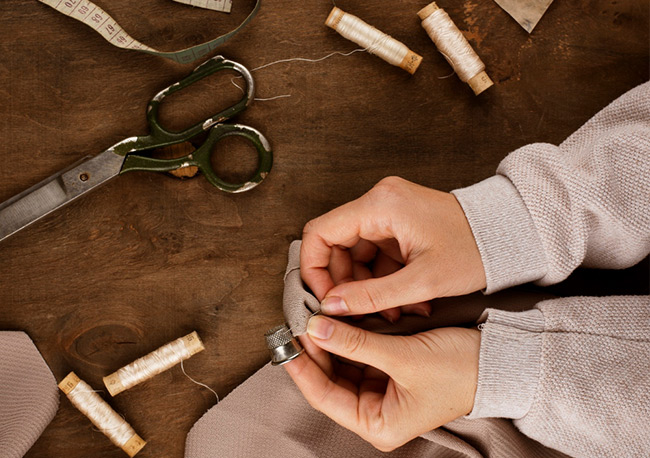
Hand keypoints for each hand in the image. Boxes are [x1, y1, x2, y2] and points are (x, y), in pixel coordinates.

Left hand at [284, 315, 479, 450]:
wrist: (498, 362)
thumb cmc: (460, 371)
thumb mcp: (403, 356)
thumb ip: (356, 343)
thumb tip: (316, 329)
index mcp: (378, 424)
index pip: (325, 397)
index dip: (304, 368)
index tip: (288, 342)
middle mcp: (376, 412)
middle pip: (330, 381)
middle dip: (315, 352)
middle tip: (299, 322)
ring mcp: (381, 392)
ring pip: (341, 366)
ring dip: (329, 343)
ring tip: (313, 317)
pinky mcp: (388, 372)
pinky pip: (357, 355)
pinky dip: (347, 339)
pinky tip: (336, 320)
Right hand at [301, 176, 485, 320]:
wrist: (508, 235)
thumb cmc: (475, 249)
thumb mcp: (421, 281)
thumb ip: (371, 296)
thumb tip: (332, 306)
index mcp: (380, 205)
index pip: (320, 232)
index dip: (313, 268)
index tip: (323, 297)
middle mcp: (379, 202)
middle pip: (335, 244)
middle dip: (345, 282)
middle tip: (357, 312)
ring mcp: (389, 212)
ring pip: (355, 253)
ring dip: (367, 286)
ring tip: (393, 311)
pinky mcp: (398, 224)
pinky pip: (376, 254)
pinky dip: (383, 279)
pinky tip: (404, 301)